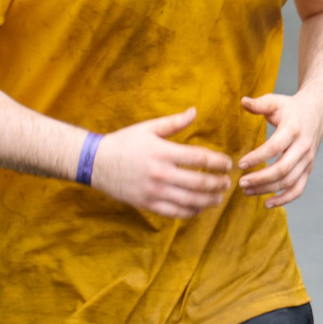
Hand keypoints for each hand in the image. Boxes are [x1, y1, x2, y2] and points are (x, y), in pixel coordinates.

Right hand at [87, 108, 233, 217]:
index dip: (218, 162)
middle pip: (200, 182)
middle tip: (228, 183)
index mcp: (163, 152)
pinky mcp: (147, 204)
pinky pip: (175, 212)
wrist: (95, 163)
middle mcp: (160, 174)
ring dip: (210, 200)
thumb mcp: (148, 128)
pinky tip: (199, 207)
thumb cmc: (124, 142)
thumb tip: (195, 111)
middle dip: (219, 183)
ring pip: (191, 201)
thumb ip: (174, 123)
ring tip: (220, 197)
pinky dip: (191, 212)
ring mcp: (154, 191)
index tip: (228, 163)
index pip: (200, 158)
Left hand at [237, 90, 322, 207]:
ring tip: (247, 191)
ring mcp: (307, 160)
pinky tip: (267, 204)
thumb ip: (259, 103)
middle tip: (241, 182)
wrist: (317, 114)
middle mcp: (303, 147)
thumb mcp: (276, 101)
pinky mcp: (308, 169)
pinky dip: (284, 199)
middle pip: (283, 169)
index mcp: (293, 129)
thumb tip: (243, 101)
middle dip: (261, 178)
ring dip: (268, 189)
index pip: (275, 147)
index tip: (240, 164)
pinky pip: (298, 189)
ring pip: (289, 181)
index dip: (258, 157)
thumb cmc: (291, 108)